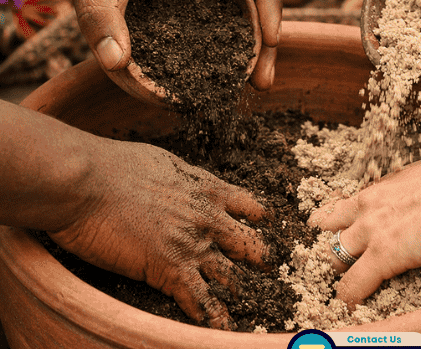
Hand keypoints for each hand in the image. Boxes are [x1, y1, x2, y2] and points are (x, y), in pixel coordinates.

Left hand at [47, 0, 281, 89]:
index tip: (271, 39)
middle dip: (267, 36)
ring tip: (253, 83)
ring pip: (241, 4)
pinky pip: (221, 14)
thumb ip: (97, 16)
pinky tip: (226, 73)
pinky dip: (231, 43)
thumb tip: (115, 62)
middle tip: (262, 82)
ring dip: (253, 44)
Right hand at [48, 140, 268, 329]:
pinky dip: (211, 318)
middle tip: (263, 275)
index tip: (261, 232)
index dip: (259, 223)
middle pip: (252, 246)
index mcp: (209, 190)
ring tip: (249, 310)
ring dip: (239, 295)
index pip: (252, 208)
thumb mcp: (164, 162)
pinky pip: (201, 301)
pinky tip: (219, 330)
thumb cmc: (115, 165)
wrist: (86, 181)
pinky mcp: (170, 270)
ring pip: (231, 279)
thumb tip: (185, 183)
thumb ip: (184, 178)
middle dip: (259, 262)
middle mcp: (210, 219)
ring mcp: (193, 246)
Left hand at [307, 155, 420, 307]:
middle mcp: (369, 206)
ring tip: (346, 282)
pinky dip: (350, 296)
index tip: (347, 230)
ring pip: (336, 254)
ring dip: (340, 269)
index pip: (349, 205)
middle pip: (332, 227)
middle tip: (342, 257)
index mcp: (383, 188)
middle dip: (335, 242)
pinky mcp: (382, 256)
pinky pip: (354, 283)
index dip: (344, 221)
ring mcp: (372, 231)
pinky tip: (351, 304)